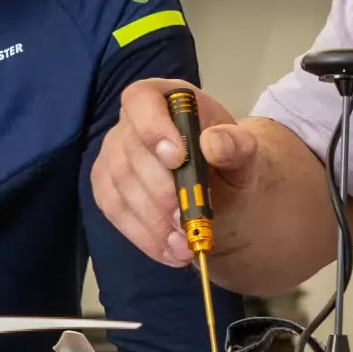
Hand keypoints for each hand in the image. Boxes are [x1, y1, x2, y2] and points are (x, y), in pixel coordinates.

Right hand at [90, 78, 262, 270]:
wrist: (220, 193)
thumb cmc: (228, 164)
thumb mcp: (245, 156)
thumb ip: (237, 145)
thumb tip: (214, 144)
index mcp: (166, 99)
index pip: (142, 100)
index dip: (153, 127)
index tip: (177, 158)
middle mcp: (131, 123)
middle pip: (130, 151)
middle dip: (159, 190)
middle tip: (185, 218)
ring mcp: (114, 156)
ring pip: (119, 187)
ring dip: (152, 221)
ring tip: (186, 243)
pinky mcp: (107, 189)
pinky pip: (115, 213)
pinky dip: (144, 237)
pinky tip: (172, 252)